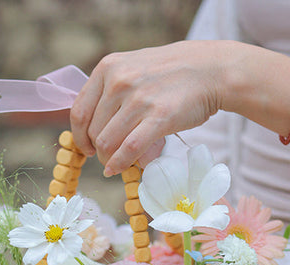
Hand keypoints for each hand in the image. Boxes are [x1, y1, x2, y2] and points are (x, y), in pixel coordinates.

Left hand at [70, 41, 225, 175]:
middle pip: (93, 131)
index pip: (79, 112)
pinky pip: (129, 149)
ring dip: (109, 160)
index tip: (86, 148)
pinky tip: (118, 170)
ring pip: (107, 143)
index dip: (79, 137)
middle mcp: (119, 81)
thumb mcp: (132, 68)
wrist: (210, 70)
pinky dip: (120, 164)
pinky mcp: (159, 117)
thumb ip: (110, 90)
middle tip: (108, 158)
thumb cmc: (170, 74)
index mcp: (108, 67)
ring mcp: (139, 99)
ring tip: (117, 163)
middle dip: (98, 151)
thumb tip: (92, 127)